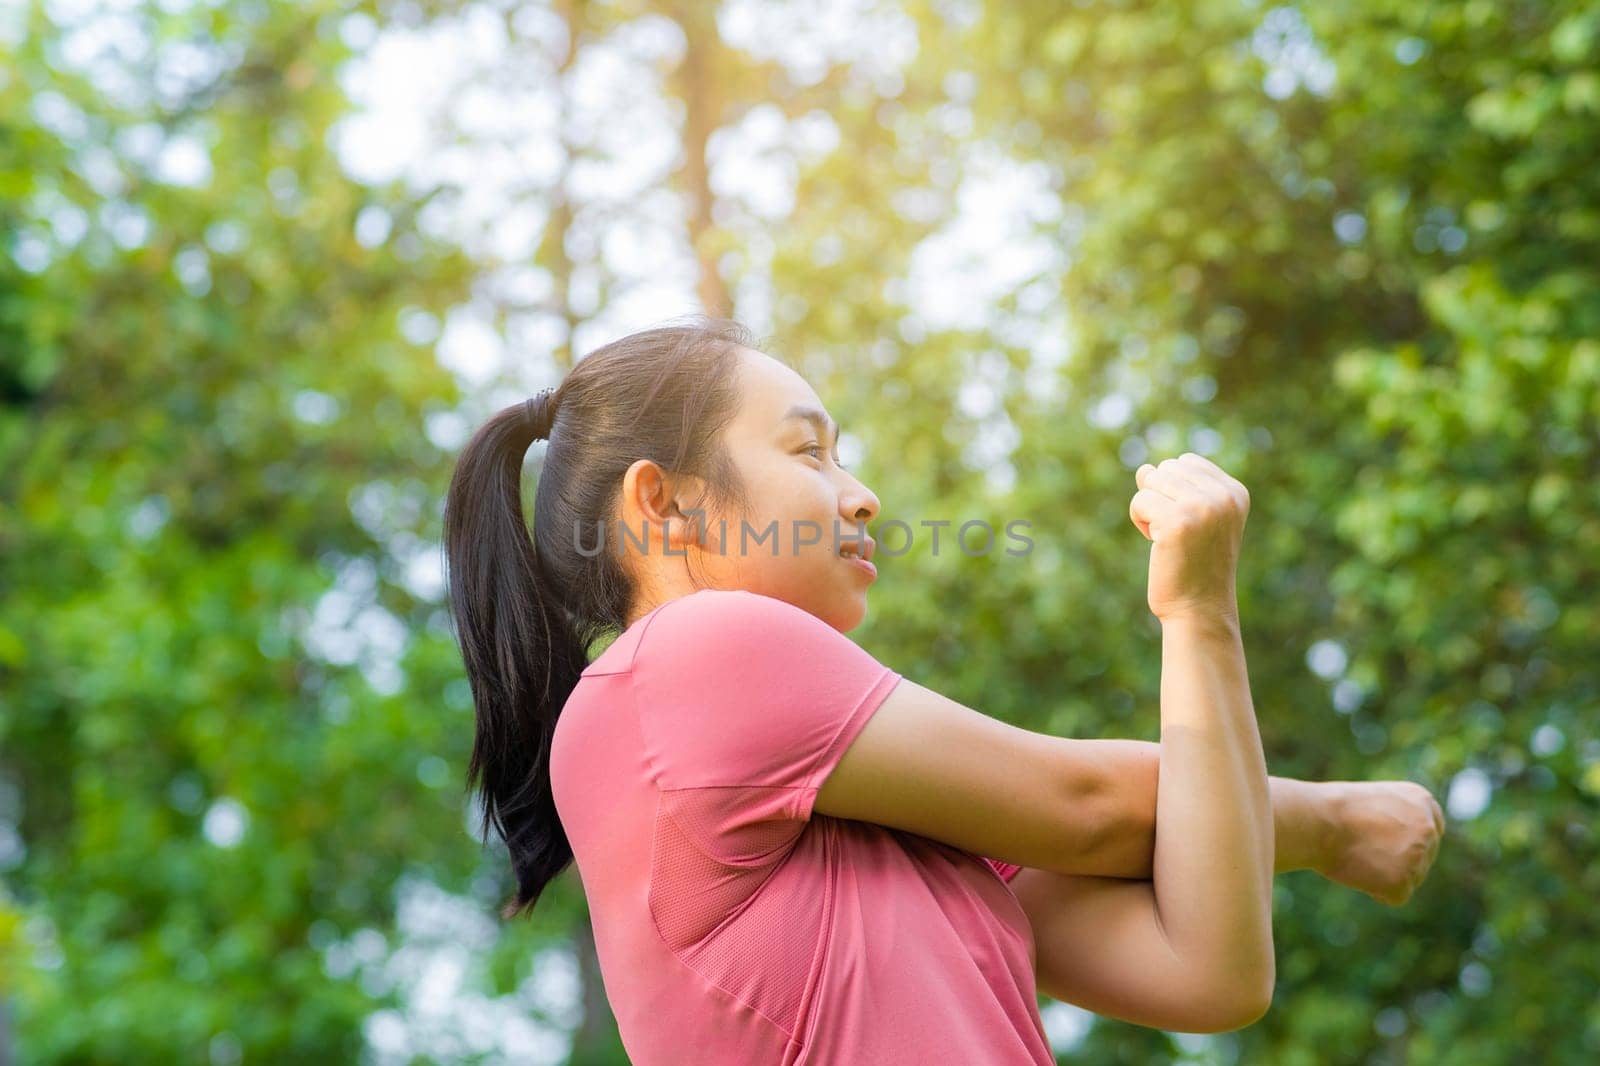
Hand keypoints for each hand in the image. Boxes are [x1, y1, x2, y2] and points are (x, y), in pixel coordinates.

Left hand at [1129, 453, 1250, 621]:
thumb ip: (1174, 488)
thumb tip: (1144, 469)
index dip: (1175, 490)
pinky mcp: (1177, 521)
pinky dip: (1140, 522)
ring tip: (1169, 539)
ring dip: (1149, 511)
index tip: (1190, 523)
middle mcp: (1224, 496)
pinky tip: (1158, 544)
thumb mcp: (1193, 518)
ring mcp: (1202, 507)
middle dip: (1161, 499)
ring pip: (1150, 482)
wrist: (1200, 609)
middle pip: (1166, 469)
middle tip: (1178, 535)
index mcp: (1236, 493)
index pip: (1186, 462)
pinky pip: (1139, 501)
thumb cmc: (1194, 566)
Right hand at [1317, 781, 1444, 905]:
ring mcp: (1418, 856)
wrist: (1316, 822)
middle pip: (1424, 856)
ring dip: (1385, 874)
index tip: (1396, 846)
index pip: (1434, 828)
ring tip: (1355, 856)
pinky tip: (1357, 872)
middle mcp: (1428, 828)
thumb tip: (1400, 847)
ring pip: (1410, 877)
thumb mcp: (1373, 801)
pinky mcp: (1403, 882)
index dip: (1413, 840)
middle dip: (1400, 860)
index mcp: (1420, 800)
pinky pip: (1395, 896)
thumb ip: (1397, 819)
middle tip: (1365, 853)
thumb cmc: (1331, 810)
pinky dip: (1376, 891)